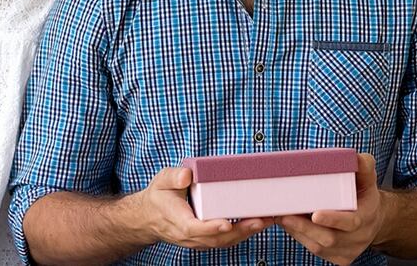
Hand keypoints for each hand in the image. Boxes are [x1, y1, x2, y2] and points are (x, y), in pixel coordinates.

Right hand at [138, 166, 272, 249]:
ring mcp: (198, 240)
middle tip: (261, 220)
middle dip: (240, 231)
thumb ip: (174, 177)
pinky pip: (225, 240)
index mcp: (178, 220)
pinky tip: (256, 224)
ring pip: (224, 242)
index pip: (195, 228)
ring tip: (266, 221)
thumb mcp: (162, 181)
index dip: (211, 227)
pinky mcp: (206, 240)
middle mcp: (189, 235)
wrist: (150, 216)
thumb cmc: (159, 196)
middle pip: (216, 238)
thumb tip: (187, 175)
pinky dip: (242, 234)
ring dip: (246, 233)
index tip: (227, 223)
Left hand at [277, 153, 383, 264]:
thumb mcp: (367, 178)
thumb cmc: (364, 195)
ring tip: (282, 216)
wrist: (372, 219)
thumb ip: (363, 166)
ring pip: (318, 246)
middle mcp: (358, 238)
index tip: (315, 214)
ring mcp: (348, 251)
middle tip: (284, 214)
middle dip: (304, 227)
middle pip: (329, 238)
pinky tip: (290, 225)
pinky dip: (300, 238)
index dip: (332, 219)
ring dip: (298, 232)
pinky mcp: (338, 258)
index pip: (350, 222)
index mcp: (367, 217)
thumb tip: (356, 157)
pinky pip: (316, 251)